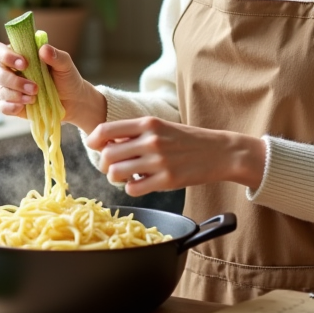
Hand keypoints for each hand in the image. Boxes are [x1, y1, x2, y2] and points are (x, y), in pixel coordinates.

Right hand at [0, 42, 106, 132]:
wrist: (73, 100)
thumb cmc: (66, 77)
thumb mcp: (65, 64)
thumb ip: (55, 55)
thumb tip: (44, 49)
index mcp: (18, 55)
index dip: (5, 55)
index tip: (24, 63)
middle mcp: (10, 71)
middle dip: (11, 79)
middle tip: (34, 86)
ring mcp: (10, 89)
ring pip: (1, 90)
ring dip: (17, 94)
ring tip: (35, 96)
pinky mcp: (12, 104)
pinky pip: (3, 106)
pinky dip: (12, 106)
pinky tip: (25, 105)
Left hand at [84, 117, 266, 196]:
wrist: (220, 152)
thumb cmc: (188, 139)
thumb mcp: (161, 127)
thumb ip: (135, 133)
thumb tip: (106, 142)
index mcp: (148, 123)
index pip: (106, 130)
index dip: (93, 140)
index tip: (94, 146)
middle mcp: (151, 140)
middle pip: (107, 155)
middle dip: (105, 164)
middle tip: (113, 167)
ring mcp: (158, 161)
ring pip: (116, 174)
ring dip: (116, 178)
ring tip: (128, 176)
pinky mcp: (166, 180)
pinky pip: (133, 189)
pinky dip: (132, 188)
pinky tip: (141, 183)